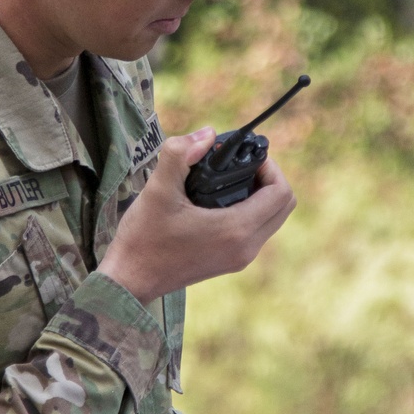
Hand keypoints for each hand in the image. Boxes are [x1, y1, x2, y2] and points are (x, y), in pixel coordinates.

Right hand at [98, 127, 295, 305]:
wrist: (130, 279)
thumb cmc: (143, 237)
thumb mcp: (157, 189)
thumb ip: (180, 154)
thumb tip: (208, 134)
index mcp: (235, 229)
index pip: (280, 193)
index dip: (270, 167)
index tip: (244, 157)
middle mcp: (245, 248)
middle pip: (284, 206)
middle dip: (269, 179)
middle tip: (239, 166)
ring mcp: (240, 259)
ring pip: (272, 220)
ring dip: (261, 196)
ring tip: (229, 180)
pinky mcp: (231, 263)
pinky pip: (257, 232)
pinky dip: (250, 212)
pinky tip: (221, 200)